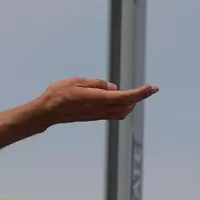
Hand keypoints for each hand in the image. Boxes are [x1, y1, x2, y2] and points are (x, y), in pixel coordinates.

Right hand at [34, 77, 157, 124]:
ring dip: (132, 104)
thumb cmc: (58, 94)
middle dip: (140, 97)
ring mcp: (97, 115)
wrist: (47, 112)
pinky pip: (114, 114)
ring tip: (136, 94)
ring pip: (122, 112)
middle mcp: (99, 109)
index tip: (152, 88)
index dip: (140, 93)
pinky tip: (122, 101)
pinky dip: (123, 107)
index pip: (124, 97)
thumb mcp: (77, 81)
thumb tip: (113, 87)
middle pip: (127, 105)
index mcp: (96, 98)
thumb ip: (97, 83)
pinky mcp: (94, 117)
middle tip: (149, 89)